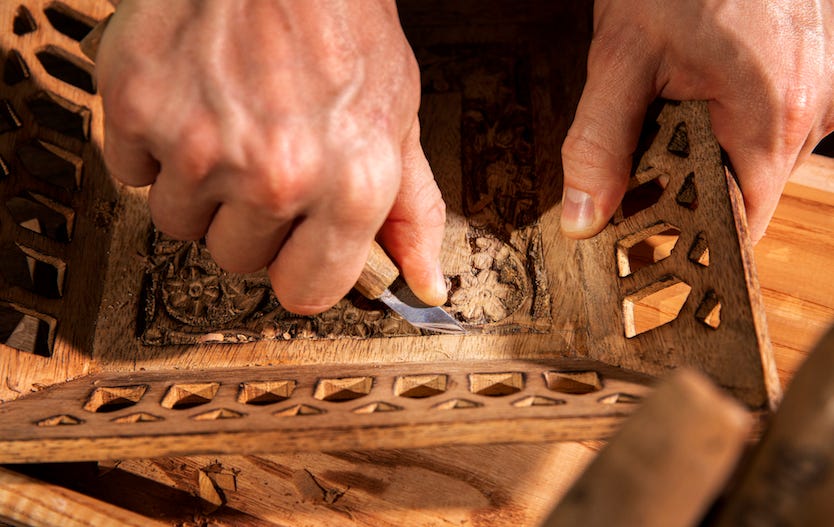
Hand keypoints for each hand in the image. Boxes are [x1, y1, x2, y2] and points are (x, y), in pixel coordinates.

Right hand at [95, 0, 447, 313]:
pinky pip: (131, 170)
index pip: (307, 292)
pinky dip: (152, 144)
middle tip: (264, 154)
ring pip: (179, 221)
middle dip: (248, 218)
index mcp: (351, 186)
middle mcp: (276, 177)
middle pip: (237, 257)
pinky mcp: (139, 109)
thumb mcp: (396, 118)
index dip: (299, 267)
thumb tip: (424, 286)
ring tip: (227, 121)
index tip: (295, 245)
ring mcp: (201, 146)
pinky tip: (188, 101)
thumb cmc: (343, 24)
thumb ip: (411, 211)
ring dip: (198, 185)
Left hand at [560, 0, 833, 242]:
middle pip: (746, 188)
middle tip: (640, 162)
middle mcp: (814, 110)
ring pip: (757, 151)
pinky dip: (731, 115)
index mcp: (772, 120)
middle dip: (690, 187)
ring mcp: (823, 85)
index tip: (650, 236)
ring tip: (669, 109)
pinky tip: (699, 86)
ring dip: (709, 146)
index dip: (692, 237)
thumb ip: (599, 145)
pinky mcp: (815, 64)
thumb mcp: (623, 58)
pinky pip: (772, 114)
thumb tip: (584, 218)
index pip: (742, 222)